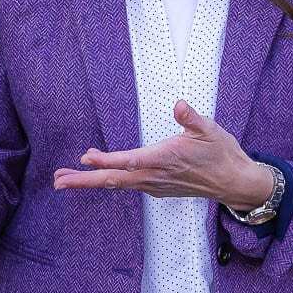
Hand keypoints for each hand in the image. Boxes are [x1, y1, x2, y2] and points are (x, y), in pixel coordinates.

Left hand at [53, 99, 273, 208]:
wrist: (235, 183)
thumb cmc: (222, 154)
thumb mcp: (210, 130)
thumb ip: (191, 118)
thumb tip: (179, 104)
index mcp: (165, 159)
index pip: (128, 161)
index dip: (106, 160)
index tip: (85, 157)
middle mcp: (155, 176)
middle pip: (113, 180)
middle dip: (84, 181)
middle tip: (58, 180)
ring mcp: (155, 185)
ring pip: (117, 184)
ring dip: (91, 182)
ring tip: (65, 179)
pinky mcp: (158, 188)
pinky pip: (127, 186)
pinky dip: (108, 181)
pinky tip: (98, 178)